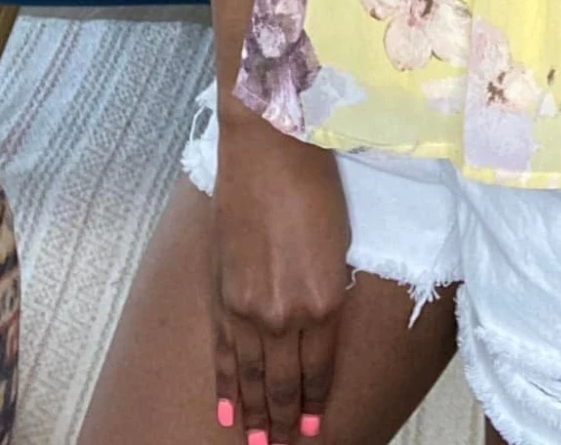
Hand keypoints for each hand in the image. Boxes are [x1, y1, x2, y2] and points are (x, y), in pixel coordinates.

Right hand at [212, 103, 351, 442]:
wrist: (269, 145)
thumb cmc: (315, 181)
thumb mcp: (338, 243)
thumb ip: (326, 291)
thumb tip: (317, 323)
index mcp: (323, 301)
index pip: (319, 371)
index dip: (315, 405)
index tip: (313, 431)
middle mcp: (285, 314)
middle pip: (284, 384)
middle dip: (284, 423)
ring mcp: (249, 307)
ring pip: (252, 377)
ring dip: (255, 415)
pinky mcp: (222, 292)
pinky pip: (224, 353)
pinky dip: (227, 386)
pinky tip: (230, 412)